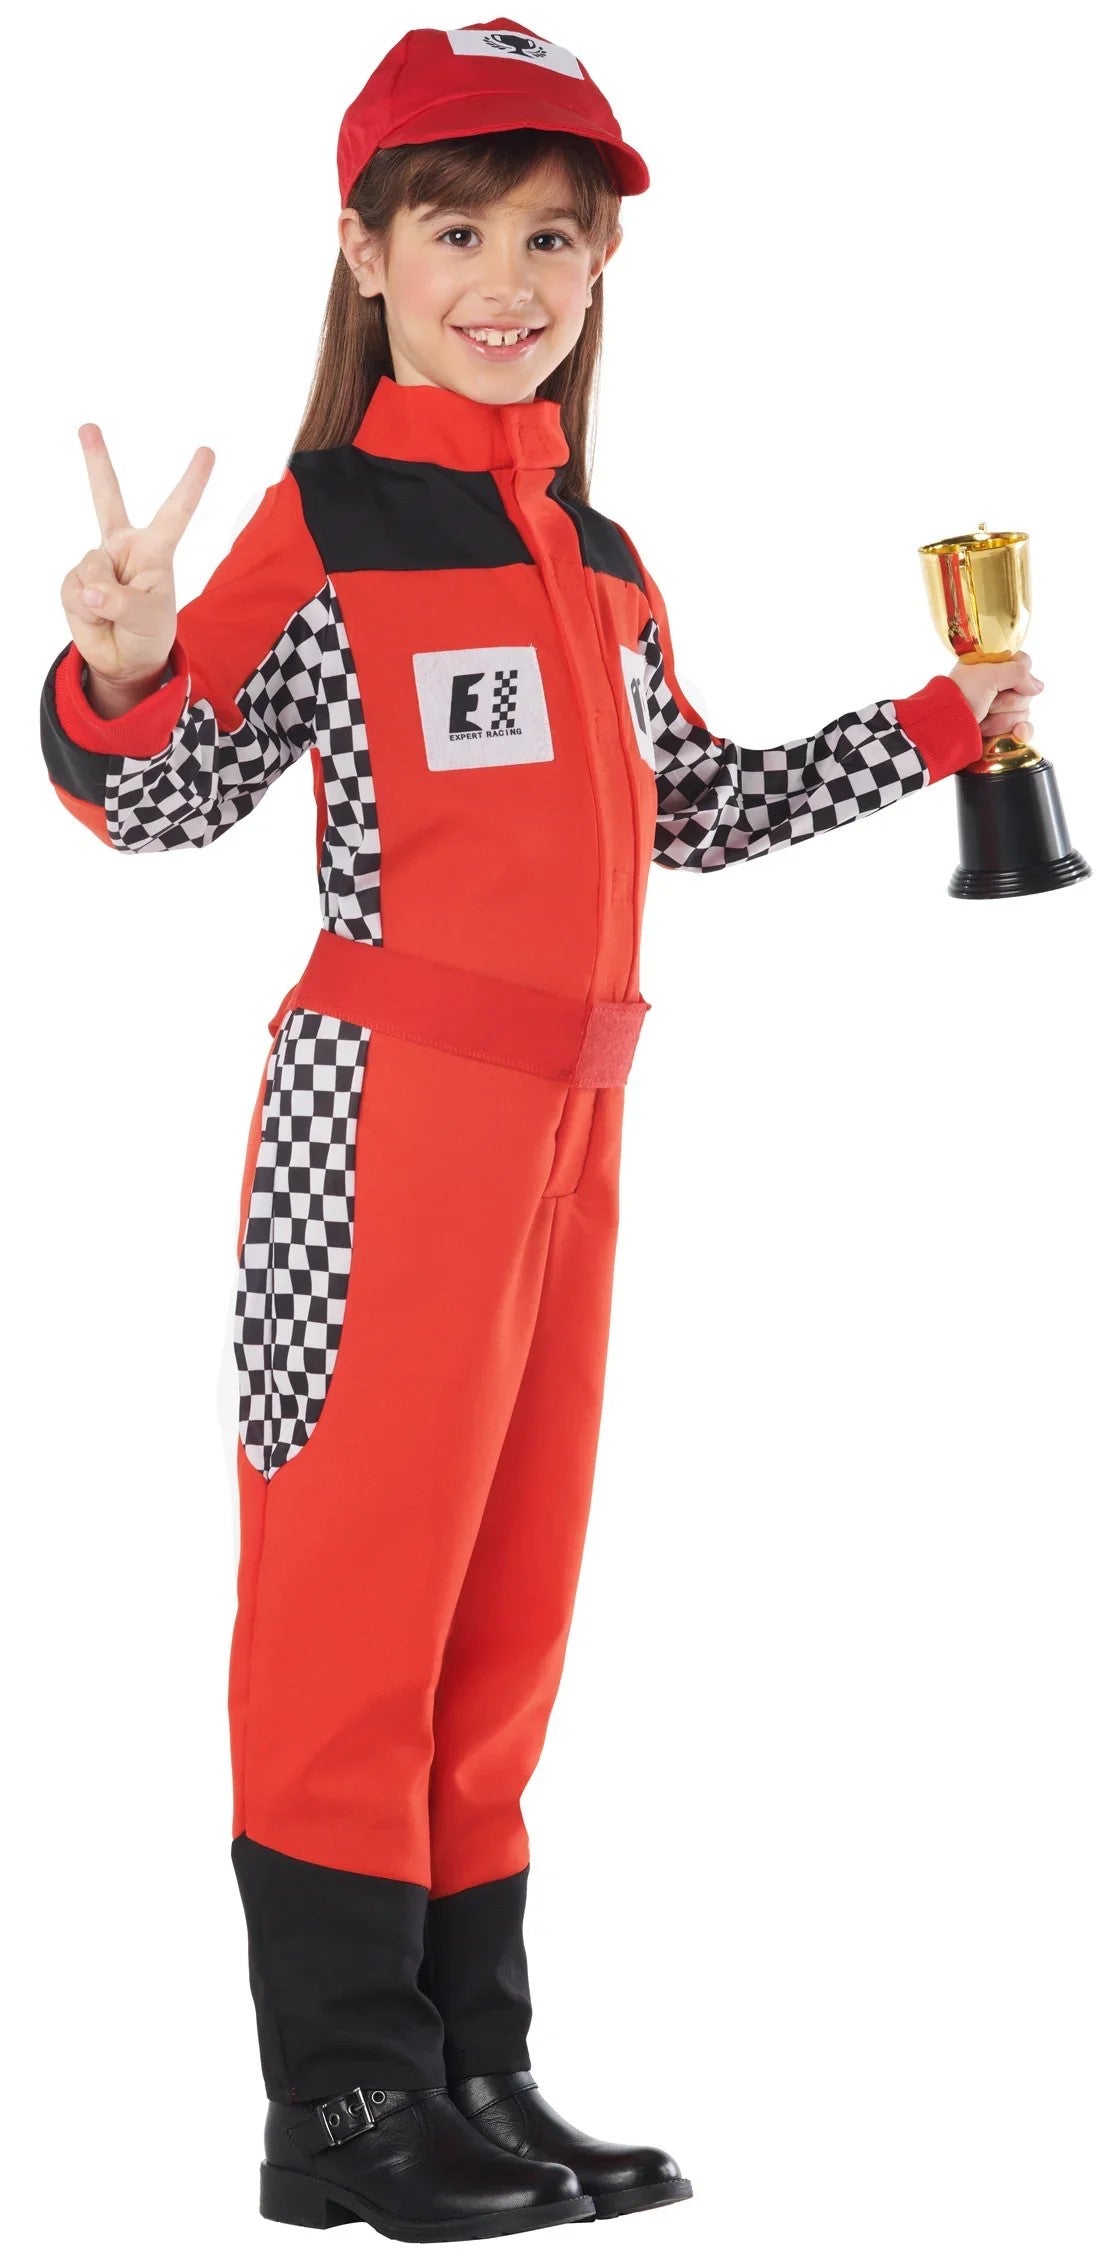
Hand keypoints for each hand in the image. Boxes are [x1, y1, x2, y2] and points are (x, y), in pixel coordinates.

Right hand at [60, 424, 215, 695]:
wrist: (124, 661)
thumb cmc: (148, 634)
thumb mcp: (148, 620)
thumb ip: (121, 603)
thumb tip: (89, 590)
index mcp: (155, 551)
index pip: (176, 511)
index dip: (192, 483)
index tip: (208, 452)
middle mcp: (124, 548)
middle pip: (107, 498)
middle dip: (96, 461)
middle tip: (87, 427)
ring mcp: (97, 563)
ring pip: (91, 569)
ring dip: (102, 600)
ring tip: (113, 615)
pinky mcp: (74, 582)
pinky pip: (74, 591)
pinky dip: (84, 611)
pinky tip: (95, 616)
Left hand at [948, 652, 1043, 743]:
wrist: (945, 728)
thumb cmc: (961, 696)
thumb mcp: (988, 674)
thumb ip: (1018, 672)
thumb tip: (1038, 687)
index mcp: (993, 668)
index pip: (1024, 664)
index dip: (1018, 673)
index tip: (1000, 680)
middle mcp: (999, 687)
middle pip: (1027, 691)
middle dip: (1007, 700)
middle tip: (987, 702)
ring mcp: (1001, 710)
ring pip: (1025, 711)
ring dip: (1003, 717)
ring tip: (984, 718)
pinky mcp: (1002, 730)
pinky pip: (1025, 730)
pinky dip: (1021, 732)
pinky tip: (1015, 734)